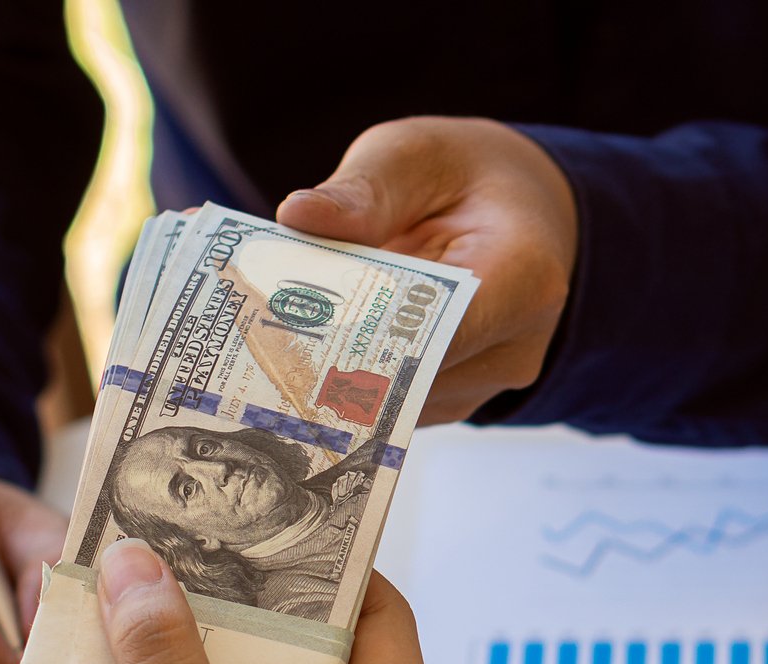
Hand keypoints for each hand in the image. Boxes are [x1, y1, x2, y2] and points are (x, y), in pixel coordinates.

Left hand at [277, 116, 577, 424]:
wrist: (511, 210)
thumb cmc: (464, 176)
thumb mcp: (416, 154)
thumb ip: (364, 188)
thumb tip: (297, 216)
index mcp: (524, 277)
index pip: (444, 329)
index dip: (366, 334)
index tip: (288, 322)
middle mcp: (513, 347)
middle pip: (408, 377)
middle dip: (328, 357)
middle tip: (243, 332)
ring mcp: (482, 383)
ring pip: (390, 402)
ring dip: (325, 371)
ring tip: (256, 331)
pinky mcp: (447, 401)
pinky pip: (386, 404)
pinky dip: (339, 375)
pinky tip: (290, 344)